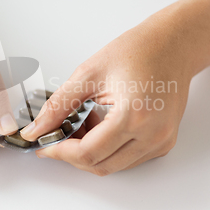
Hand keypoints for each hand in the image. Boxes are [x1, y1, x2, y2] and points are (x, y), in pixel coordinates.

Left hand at [20, 0, 209, 174]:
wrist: (173, 44)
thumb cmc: (138, 50)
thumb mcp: (88, 74)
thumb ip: (58, 106)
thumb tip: (36, 129)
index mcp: (133, 116)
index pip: (88, 153)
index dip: (60, 152)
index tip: (44, 146)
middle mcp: (152, 135)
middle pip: (101, 166)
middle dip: (73, 155)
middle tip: (59, 134)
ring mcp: (161, 141)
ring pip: (115, 165)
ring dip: (92, 152)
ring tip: (83, 122)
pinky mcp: (164, 141)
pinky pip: (130, 158)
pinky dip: (109, 149)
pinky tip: (102, 124)